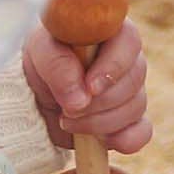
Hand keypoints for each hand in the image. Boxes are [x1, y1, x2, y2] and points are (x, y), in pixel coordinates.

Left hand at [22, 21, 151, 156]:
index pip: (129, 42)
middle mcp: (127, 60)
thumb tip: (80, 99)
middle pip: (134, 80)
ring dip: (100, 122)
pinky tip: (102, 140)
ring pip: (135, 107)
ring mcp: (130, 91)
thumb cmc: (41, 60)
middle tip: (66, 109)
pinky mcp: (127, 121)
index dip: (114, 66)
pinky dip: (125, 139)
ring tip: (67, 120)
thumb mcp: (40, 53)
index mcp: (110, 32)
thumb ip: (57, 66)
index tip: (90, 88)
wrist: (32, 93)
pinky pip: (141, 132)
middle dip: (99, 101)